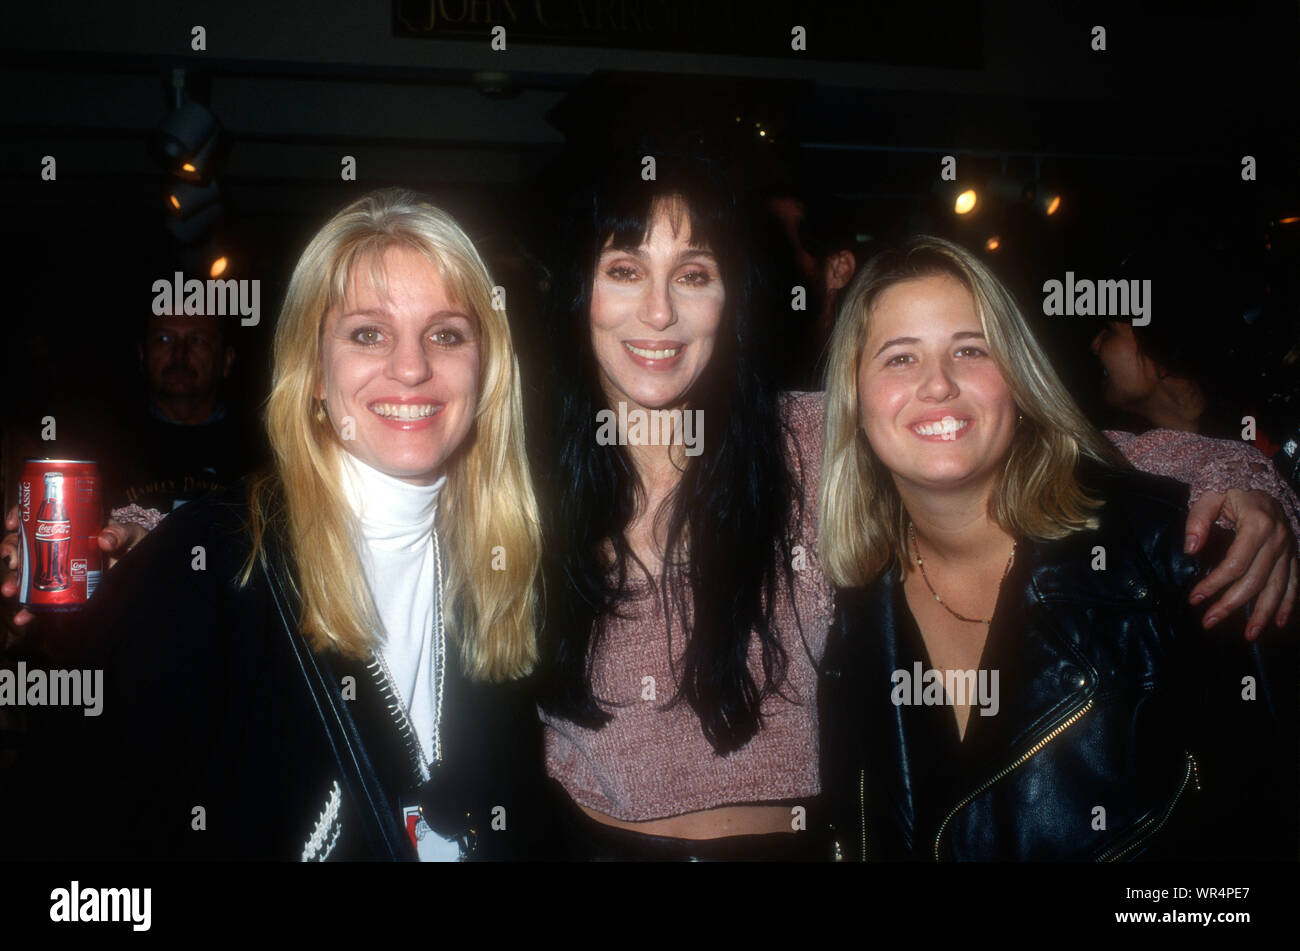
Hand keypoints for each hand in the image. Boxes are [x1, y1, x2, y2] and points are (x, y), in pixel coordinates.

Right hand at [2, 507, 148, 628]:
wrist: (144, 569)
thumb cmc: (136, 545)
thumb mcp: (132, 535)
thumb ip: (121, 533)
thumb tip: (104, 539)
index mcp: (72, 526)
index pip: (40, 516)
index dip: (21, 517)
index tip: (13, 524)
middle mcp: (60, 546)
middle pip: (25, 544)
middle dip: (10, 551)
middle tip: (10, 561)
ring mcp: (60, 569)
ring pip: (27, 572)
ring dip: (13, 581)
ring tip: (10, 590)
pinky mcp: (65, 591)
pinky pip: (43, 601)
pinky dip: (30, 610)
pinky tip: (24, 617)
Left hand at [1185, 489, 1296, 640]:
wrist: (1256, 476)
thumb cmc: (1228, 486)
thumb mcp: (1209, 495)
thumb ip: (1198, 520)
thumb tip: (1190, 548)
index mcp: (1257, 524)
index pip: (1235, 564)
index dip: (1215, 583)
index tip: (1195, 598)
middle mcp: (1278, 539)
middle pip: (1255, 580)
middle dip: (1232, 604)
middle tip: (1209, 622)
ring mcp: (1288, 547)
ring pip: (1278, 586)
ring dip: (1263, 613)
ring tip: (1249, 635)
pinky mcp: (1293, 552)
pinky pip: (1294, 581)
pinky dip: (1288, 603)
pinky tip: (1278, 621)